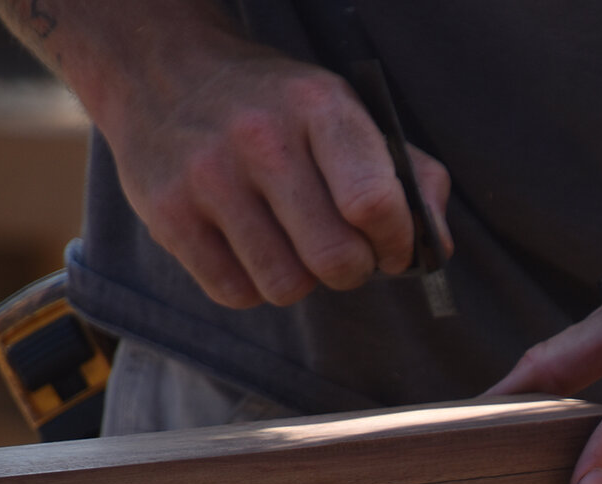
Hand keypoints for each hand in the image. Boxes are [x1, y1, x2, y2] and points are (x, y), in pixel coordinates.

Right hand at [99, 34, 451, 308]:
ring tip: (290, 244)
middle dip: (351, 270)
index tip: (391, 248)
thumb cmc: (275, 107)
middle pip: (334, 259)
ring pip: (286, 286)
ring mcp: (208, 178)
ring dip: (300, 279)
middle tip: (342, 253)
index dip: (395, 242)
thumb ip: (405, 175)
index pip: (374, 202)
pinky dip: (252, 284)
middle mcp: (260, 139)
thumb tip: (436, 249)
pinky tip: (249, 246)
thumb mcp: (343, 112)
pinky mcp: (169, 216)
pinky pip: (236, 293)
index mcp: (318, 107)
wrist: (165, 71)